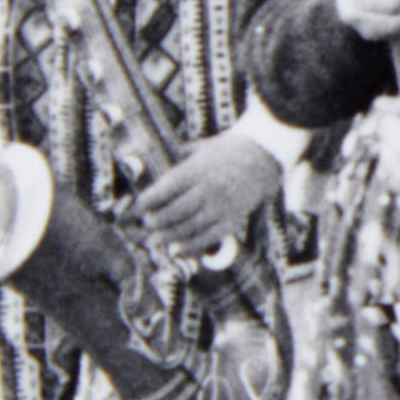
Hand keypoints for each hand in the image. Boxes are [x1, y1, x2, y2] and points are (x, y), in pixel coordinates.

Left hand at [124, 129, 286, 253]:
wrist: (262, 157)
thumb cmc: (226, 151)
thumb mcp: (200, 149)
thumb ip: (178, 160)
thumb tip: (155, 172)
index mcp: (195, 170)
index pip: (164, 190)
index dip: (147, 202)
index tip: (137, 208)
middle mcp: (207, 190)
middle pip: (173, 212)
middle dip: (155, 221)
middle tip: (147, 225)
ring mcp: (220, 207)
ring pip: (188, 228)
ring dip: (168, 236)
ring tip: (156, 239)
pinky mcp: (231, 220)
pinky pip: (207, 238)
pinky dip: (190, 247)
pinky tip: (177, 250)